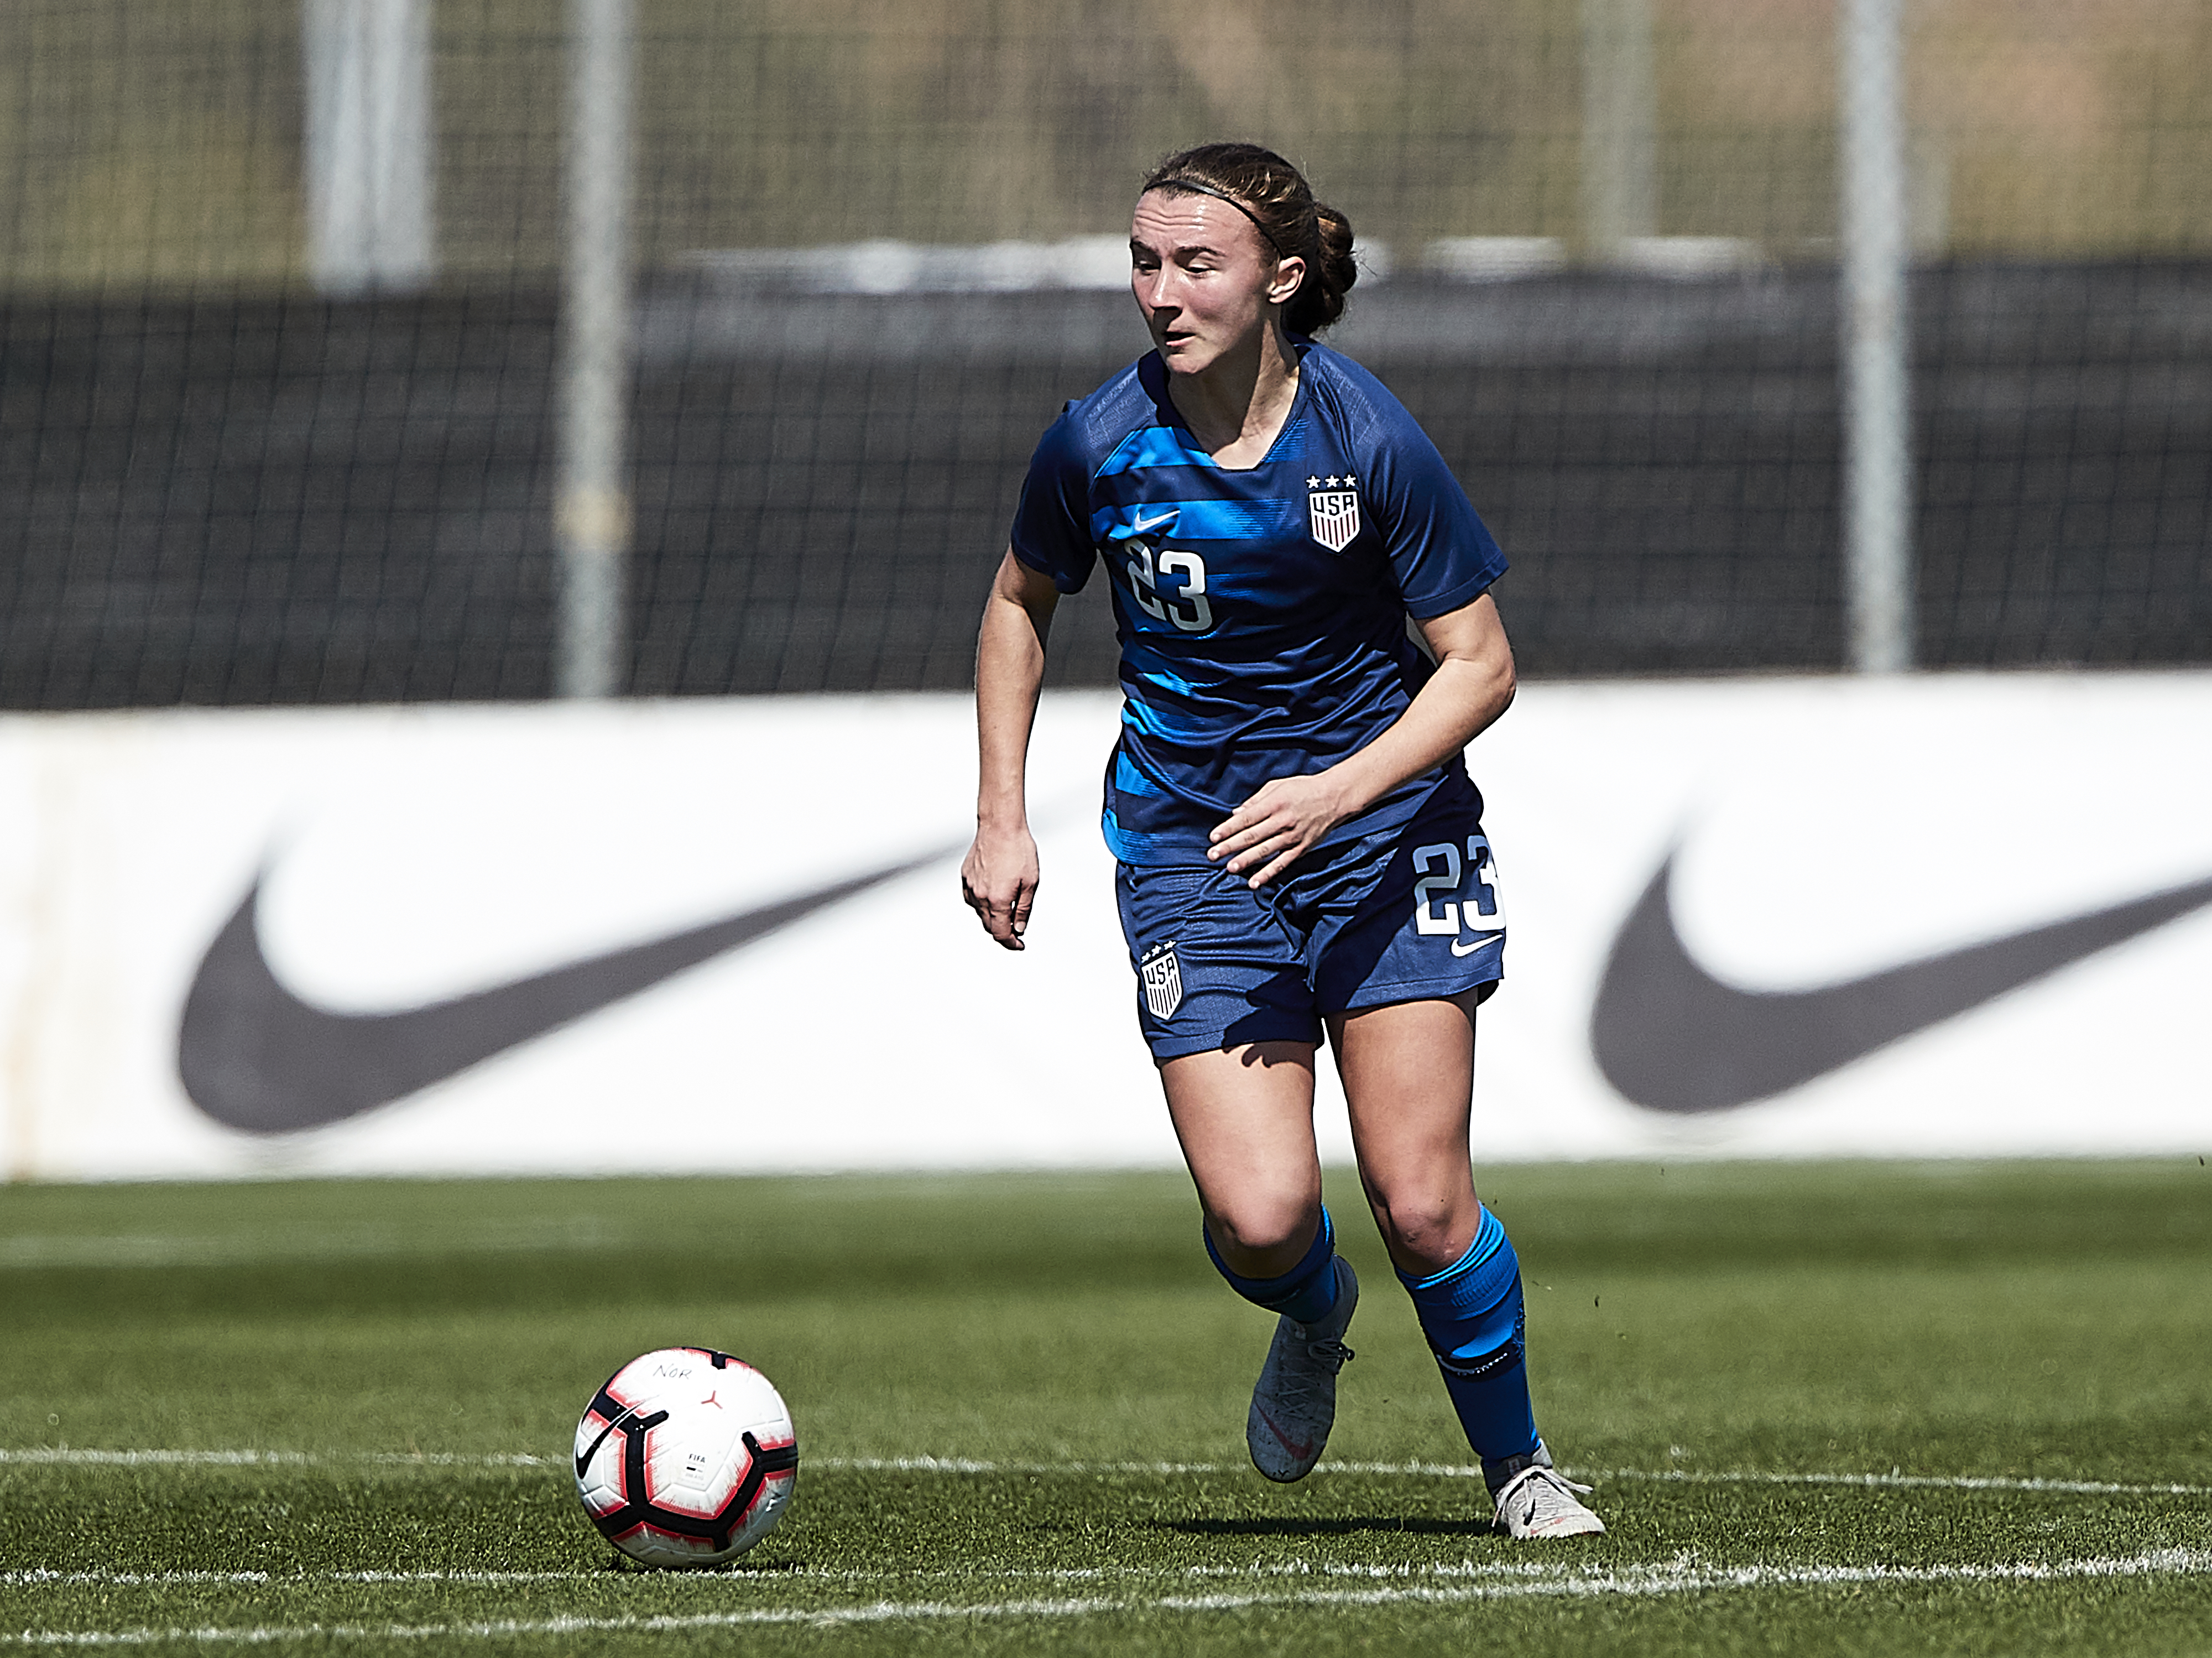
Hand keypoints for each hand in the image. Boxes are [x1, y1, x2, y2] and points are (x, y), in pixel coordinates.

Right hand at [961, 825, 1040, 949]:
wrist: (1000, 825)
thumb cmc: (1018, 849)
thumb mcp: (1031, 882)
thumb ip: (1023, 909)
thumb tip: (1019, 929)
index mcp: (997, 900)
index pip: (1001, 933)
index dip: (1011, 944)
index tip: (1019, 945)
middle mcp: (980, 896)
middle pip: (989, 925)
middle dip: (1003, 931)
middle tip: (1016, 930)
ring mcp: (970, 886)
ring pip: (979, 912)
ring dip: (992, 916)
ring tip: (1007, 908)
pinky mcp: (965, 876)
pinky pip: (972, 898)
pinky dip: (982, 903)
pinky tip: (992, 896)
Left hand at [1207, 772, 1353, 888]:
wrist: (1335, 796)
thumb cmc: (1303, 789)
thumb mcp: (1278, 786)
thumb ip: (1255, 800)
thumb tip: (1235, 814)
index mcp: (1274, 803)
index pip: (1246, 818)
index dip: (1228, 828)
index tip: (1213, 837)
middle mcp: (1282, 821)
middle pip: (1252, 836)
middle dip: (1230, 846)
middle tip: (1212, 855)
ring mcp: (1293, 836)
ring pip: (1265, 851)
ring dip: (1246, 860)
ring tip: (1230, 868)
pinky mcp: (1302, 848)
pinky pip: (1282, 863)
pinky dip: (1268, 873)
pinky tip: (1255, 882)